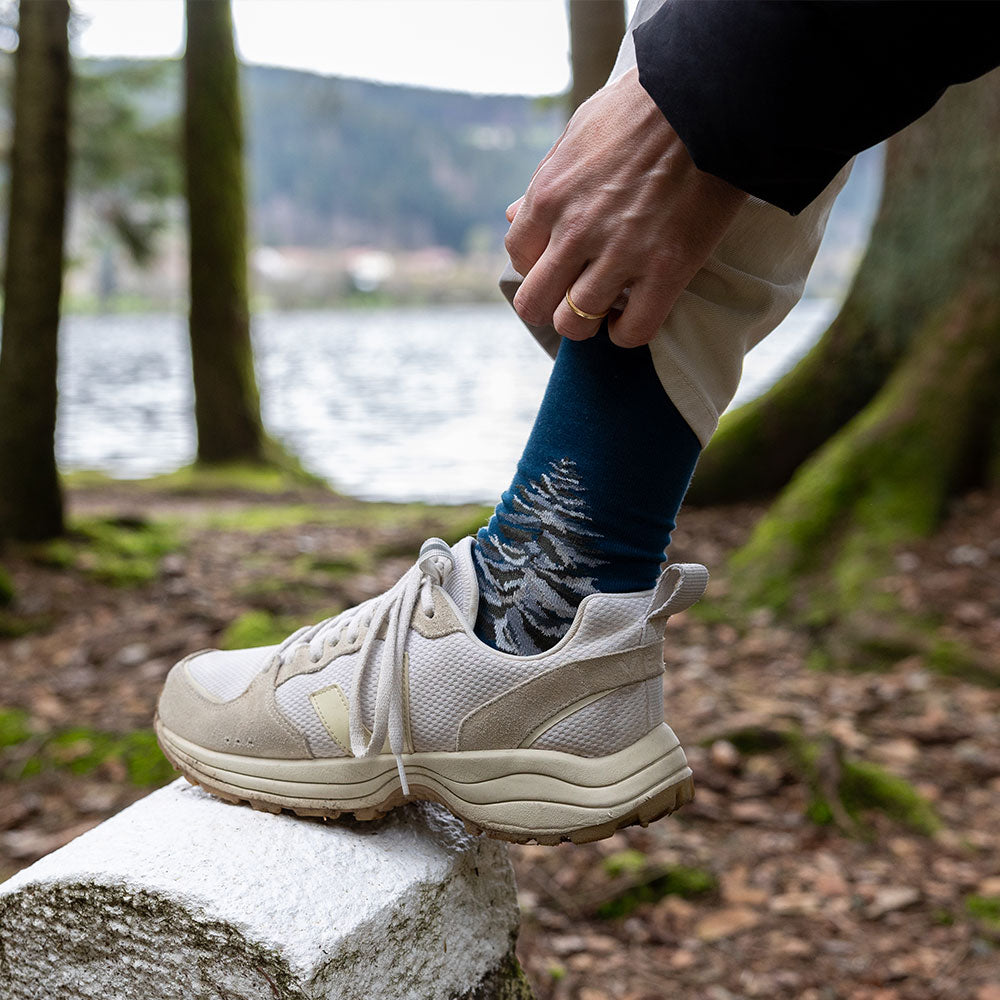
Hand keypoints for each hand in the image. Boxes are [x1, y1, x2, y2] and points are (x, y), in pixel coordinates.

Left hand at [505, 68, 747, 346]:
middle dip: (551, 305)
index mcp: (549, 195)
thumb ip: (546, 181)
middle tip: (577, 294)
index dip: (539, 264)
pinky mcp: (666, 269)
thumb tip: (513, 215)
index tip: (564, 260)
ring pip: (575, 324)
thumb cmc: (644, 107)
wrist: (710, 95)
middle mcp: (575, 230)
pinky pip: (633, 331)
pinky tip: (634, 315)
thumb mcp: (579, 133)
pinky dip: (627, 333)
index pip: (519, 256)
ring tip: (609, 304)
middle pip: (535, 303)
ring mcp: (620, 253)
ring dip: (589, 321)